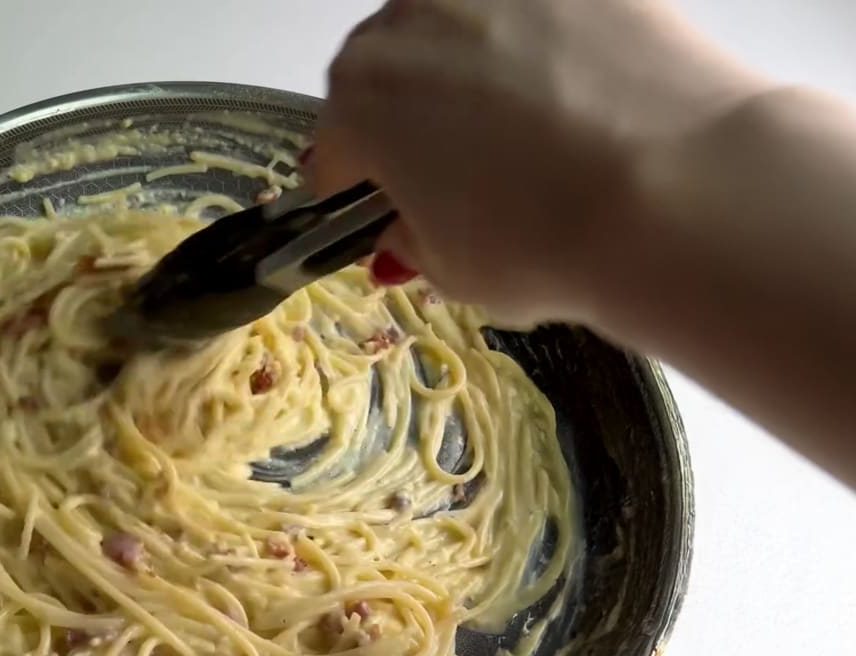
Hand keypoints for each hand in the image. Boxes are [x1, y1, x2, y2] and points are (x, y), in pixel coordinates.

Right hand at [311, 0, 765, 324]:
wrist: (675, 195)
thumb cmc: (542, 244)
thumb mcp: (449, 273)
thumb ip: (410, 240)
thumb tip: (408, 226)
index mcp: (361, 96)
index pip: (335, 148)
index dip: (361, 190)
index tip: (390, 213)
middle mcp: (415, 17)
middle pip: (392, 74)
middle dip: (413, 123)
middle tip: (466, 178)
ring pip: (464, 34)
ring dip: (477, 77)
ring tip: (533, 138)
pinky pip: (541, 18)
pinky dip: (549, 53)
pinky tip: (585, 102)